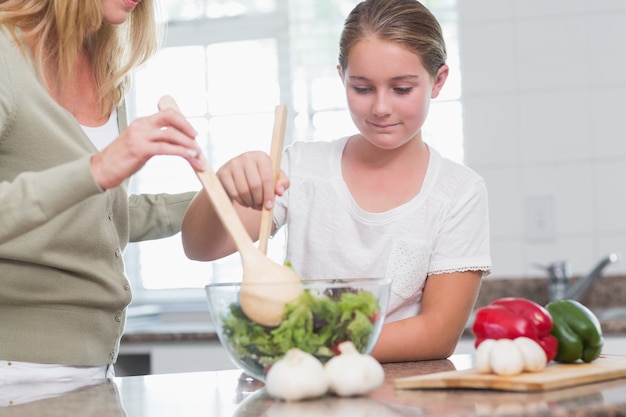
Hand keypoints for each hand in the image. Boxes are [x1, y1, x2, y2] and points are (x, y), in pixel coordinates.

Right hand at [90, 108, 204, 188]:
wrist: (100, 170)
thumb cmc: (121, 160)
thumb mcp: (140, 144)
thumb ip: (155, 139)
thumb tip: (176, 143)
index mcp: (142, 122)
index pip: (168, 114)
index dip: (183, 122)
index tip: (193, 133)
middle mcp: (141, 126)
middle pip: (171, 119)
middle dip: (188, 129)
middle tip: (198, 142)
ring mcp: (140, 136)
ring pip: (171, 135)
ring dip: (188, 145)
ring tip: (198, 156)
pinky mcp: (140, 149)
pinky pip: (166, 148)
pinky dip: (181, 152)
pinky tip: (190, 157)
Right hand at [217, 151, 289, 209]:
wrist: (236, 173)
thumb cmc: (259, 175)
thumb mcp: (274, 177)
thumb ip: (283, 183)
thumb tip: (279, 191)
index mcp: (262, 157)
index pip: (267, 178)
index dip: (269, 194)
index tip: (269, 206)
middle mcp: (247, 157)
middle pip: (255, 185)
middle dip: (259, 200)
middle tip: (260, 206)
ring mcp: (233, 164)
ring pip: (244, 190)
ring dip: (250, 202)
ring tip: (253, 204)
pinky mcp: (223, 173)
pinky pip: (234, 193)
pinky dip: (241, 201)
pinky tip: (245, 201)